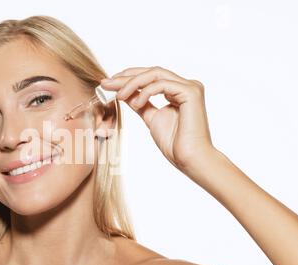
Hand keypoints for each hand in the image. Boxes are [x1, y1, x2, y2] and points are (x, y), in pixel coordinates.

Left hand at [101, 66, 215, 171]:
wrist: (189, 159)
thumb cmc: (175, 144)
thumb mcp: (151, 118)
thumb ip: (140, 104)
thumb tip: (123, 93)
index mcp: (178, 90)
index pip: (150, 77)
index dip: (128, 78)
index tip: (108, 84)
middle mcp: (185, 85)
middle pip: (151, 72)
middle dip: (126, 77)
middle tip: (106, 83)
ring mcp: (190, 87)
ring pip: (155, 74)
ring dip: (132, 83)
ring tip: (119, 96)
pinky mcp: (191, 92)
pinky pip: (162, 84)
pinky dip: (145, 92)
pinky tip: (136, 103)